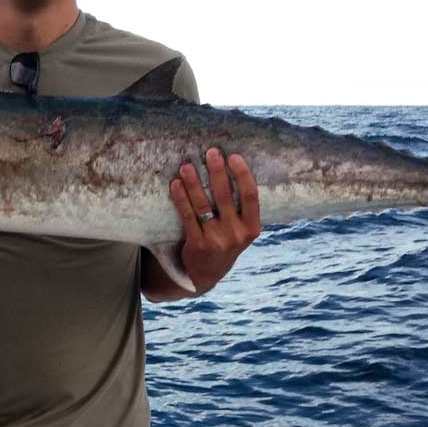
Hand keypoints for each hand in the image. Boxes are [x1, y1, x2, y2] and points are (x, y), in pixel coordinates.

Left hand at [170, 148, 260, 293]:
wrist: (207, 274)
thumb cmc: (225, 241)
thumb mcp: (241, 229)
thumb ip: (239, 207)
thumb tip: (228, 167)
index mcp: (252, 228)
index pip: (251, 196)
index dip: (243, 175)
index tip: (234, 157)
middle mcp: (236, 234)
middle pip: (225, 196)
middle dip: (217, 172)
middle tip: (210, 152)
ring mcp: (217, 240)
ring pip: (203, 205)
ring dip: (194, 183)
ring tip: (186, 166)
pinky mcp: (197, 244)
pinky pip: (188, 216)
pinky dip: (181, 198)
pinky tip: (175, 184)